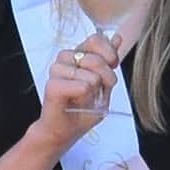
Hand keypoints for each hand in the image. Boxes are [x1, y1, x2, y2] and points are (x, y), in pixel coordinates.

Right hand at [27, 32, 119, 151]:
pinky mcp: (52, 85)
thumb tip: (117, 37)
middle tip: (98, 93)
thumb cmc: (82, 110)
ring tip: (82, 100)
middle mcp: (65, 59)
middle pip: (96, 59)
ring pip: (91, 76)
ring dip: (94, 93)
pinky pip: (82, 87)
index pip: (96, 39)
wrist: (64, 132)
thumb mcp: (103, 84)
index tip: (113, 66)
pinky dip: (85, 99)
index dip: (109, 53)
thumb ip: (108, 61)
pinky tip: (75, 103)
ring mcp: (57, 71)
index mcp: (77, 54)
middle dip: (106, 79)